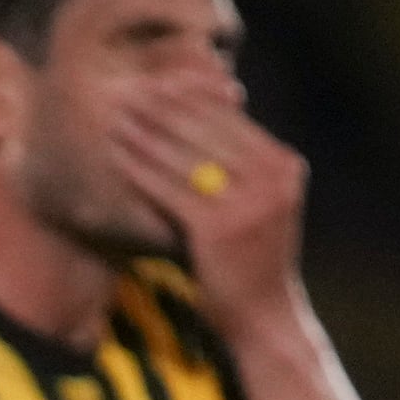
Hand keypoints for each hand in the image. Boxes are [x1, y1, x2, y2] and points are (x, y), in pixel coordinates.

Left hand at [103, 76, 308, 318]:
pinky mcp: (219, 230)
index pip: (231, 120)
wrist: (263, 319)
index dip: (191, 97)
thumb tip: (216, 117)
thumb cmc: (251, 261)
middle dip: (164, 108)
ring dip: (147, 133)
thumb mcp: (259, 205)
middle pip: (208, 132)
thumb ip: (244, 166)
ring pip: (187, 157)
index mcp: (283, 166)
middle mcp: (272, 179)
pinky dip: (142, 170)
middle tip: (129, 88)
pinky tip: (117, 156)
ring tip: (116, 115)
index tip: (157, 80)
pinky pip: (171, 190)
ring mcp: (248, 204)